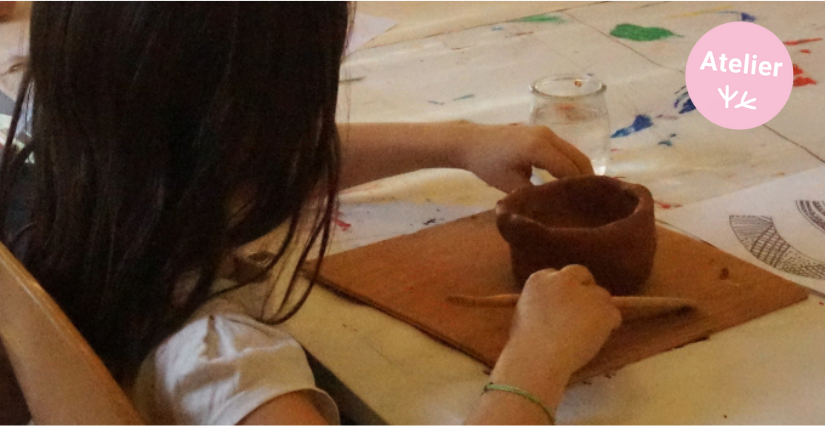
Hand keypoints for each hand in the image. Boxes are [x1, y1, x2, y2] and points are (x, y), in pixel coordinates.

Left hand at [452, 122, 594, 192]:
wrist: (471, 142)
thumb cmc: (486, 164)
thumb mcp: (510, 185)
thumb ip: (534, 194)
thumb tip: (554, 206)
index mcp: (538, 148)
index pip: (570, 170)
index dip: (580, 188)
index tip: (588, 208)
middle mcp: (547, 135)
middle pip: (579, 159)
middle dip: (588, 180)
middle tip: (593, 203)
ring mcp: (546, 131)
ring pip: (574, 153)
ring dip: (581, 171)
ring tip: (585, 194)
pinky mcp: (543, 133)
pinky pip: (565, 149)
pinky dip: (572, 164)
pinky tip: (571, 181)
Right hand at [509, 265, 620, 375]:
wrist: (537, 358)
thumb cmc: (524, 343)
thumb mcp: (524, 311)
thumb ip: (542, 302)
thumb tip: (555, 307)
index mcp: (540, 279)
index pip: (559, 275)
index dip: (565, 290)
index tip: (565, 304)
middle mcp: (563, 279)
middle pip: (582, 275)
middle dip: (585, 290)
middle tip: (584, 312)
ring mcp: (586, 293)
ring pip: (601, 296)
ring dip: (597, 310)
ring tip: (588, 333)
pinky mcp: (604, 309)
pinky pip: (614, 316)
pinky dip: (609, 327)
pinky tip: (595, 340)